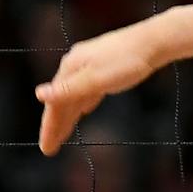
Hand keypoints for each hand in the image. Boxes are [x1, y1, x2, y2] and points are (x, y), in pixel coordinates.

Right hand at [34, 22, 161, 155]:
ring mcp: (89, 65)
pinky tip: (83, 110)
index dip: (48, 127)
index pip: (54, 103)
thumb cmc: (127, 61)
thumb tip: (39, 94)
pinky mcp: (103, 67)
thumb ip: (68, 90)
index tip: (46, 149)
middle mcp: (76, 65)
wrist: (154, 42)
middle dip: (55, 125)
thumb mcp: (96, 79)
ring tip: (62, 135)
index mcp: (70, 67)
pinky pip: (87, 91)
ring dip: (67, 116)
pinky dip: (82, 104)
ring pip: (74, 96)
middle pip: (62, 100)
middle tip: (50, 149)